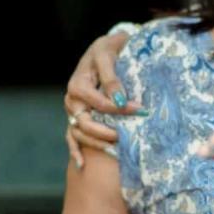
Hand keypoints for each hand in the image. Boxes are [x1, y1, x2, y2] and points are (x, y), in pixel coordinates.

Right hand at [64, 32, 142, 167]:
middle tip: (126, 136)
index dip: (120, 109)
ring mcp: (73, 110)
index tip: (141, 110)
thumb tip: (120, 100)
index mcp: (78, 83)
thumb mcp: (109, 56)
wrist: (105, 48)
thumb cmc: (108, 50)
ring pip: (79, 133)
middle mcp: (72, 99)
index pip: (98, 103)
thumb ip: (112, 78)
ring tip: (116, 151)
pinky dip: (76, 151)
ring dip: (96, 143)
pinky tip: (83, 165)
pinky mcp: (77, 117)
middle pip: (85, 122)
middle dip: (106, 132)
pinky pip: (72, 137)